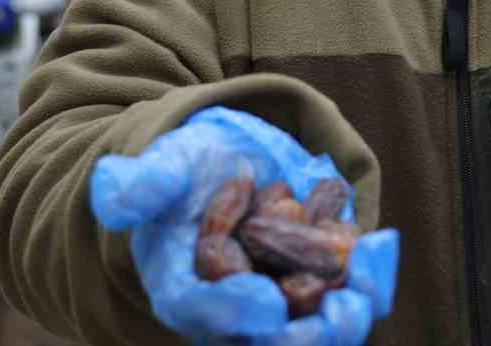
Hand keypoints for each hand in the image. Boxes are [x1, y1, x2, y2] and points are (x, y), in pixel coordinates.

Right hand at [89, 106, 398, 345]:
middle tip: (335, 317)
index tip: (265, 304)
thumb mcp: (167, 165)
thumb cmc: (192, 169)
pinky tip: (378, 248)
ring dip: (341, 319)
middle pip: (265, 339)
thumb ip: (145, 182)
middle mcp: (235, 307)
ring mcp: (282, 299)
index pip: (204, 311)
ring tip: (361, 295)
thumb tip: (112, 192)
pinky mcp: (321, 279)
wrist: (232, 162)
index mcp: (186, 287)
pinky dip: (367, 277)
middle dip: (301, 337)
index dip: (232, 311)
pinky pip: (348, 292)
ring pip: (312, 328)